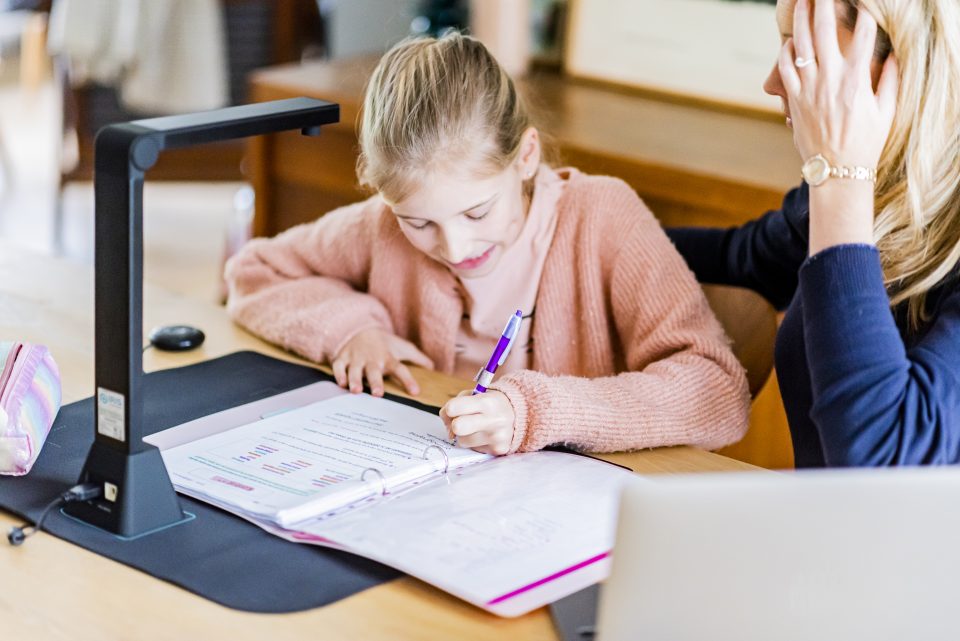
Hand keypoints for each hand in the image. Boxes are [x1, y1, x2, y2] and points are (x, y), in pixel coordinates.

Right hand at [331, 328, 433, 396]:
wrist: (360, 329)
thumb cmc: (384, 343)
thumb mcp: (402, 347)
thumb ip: (417, 358)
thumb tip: (433, 367)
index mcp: (388, 358)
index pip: (400, 369)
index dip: (408, 380)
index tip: (415, 392)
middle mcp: (372, 358)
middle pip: (374, 371)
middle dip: (375, 382)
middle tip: (377, 394)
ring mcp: (356, 358)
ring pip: (354, 369)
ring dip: (354, 379)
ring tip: (355, 391)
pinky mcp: (342, 357)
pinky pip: (339, 366)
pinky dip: (339, 374)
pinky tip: (341, 383)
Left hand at [440, 390, 515, 454]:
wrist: (518, 415)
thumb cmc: (490, 404)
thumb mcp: (475, 395)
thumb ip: (456, 404)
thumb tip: (448, 428)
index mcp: (487, 402)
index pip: (453, 408)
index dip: (450, 409)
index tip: (454, 409)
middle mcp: (493, 420)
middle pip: (457, 427)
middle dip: (454, 425)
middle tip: (462, 421)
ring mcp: (496, 437)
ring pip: (462, 441)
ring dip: (465, 435)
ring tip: (477, 428)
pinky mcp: (497, 450)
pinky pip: (473, 449)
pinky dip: (475, 443)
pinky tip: (484, 435)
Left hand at [779, 0, 897, 167]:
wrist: (837, 170)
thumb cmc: (865, 142)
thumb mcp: (886, 111)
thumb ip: (890, 80)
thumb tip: (892, 57)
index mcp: (856, 80)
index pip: (864, 36)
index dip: (865, 16)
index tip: (864, 4)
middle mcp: (829, 80)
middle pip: (825, 31)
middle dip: (824, 6)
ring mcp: (808, 89)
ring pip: (800, 45)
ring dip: (800, 20)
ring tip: (801, 4)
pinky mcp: (793, 99)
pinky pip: (785, 68)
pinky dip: (786, 51)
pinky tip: (789, 42)